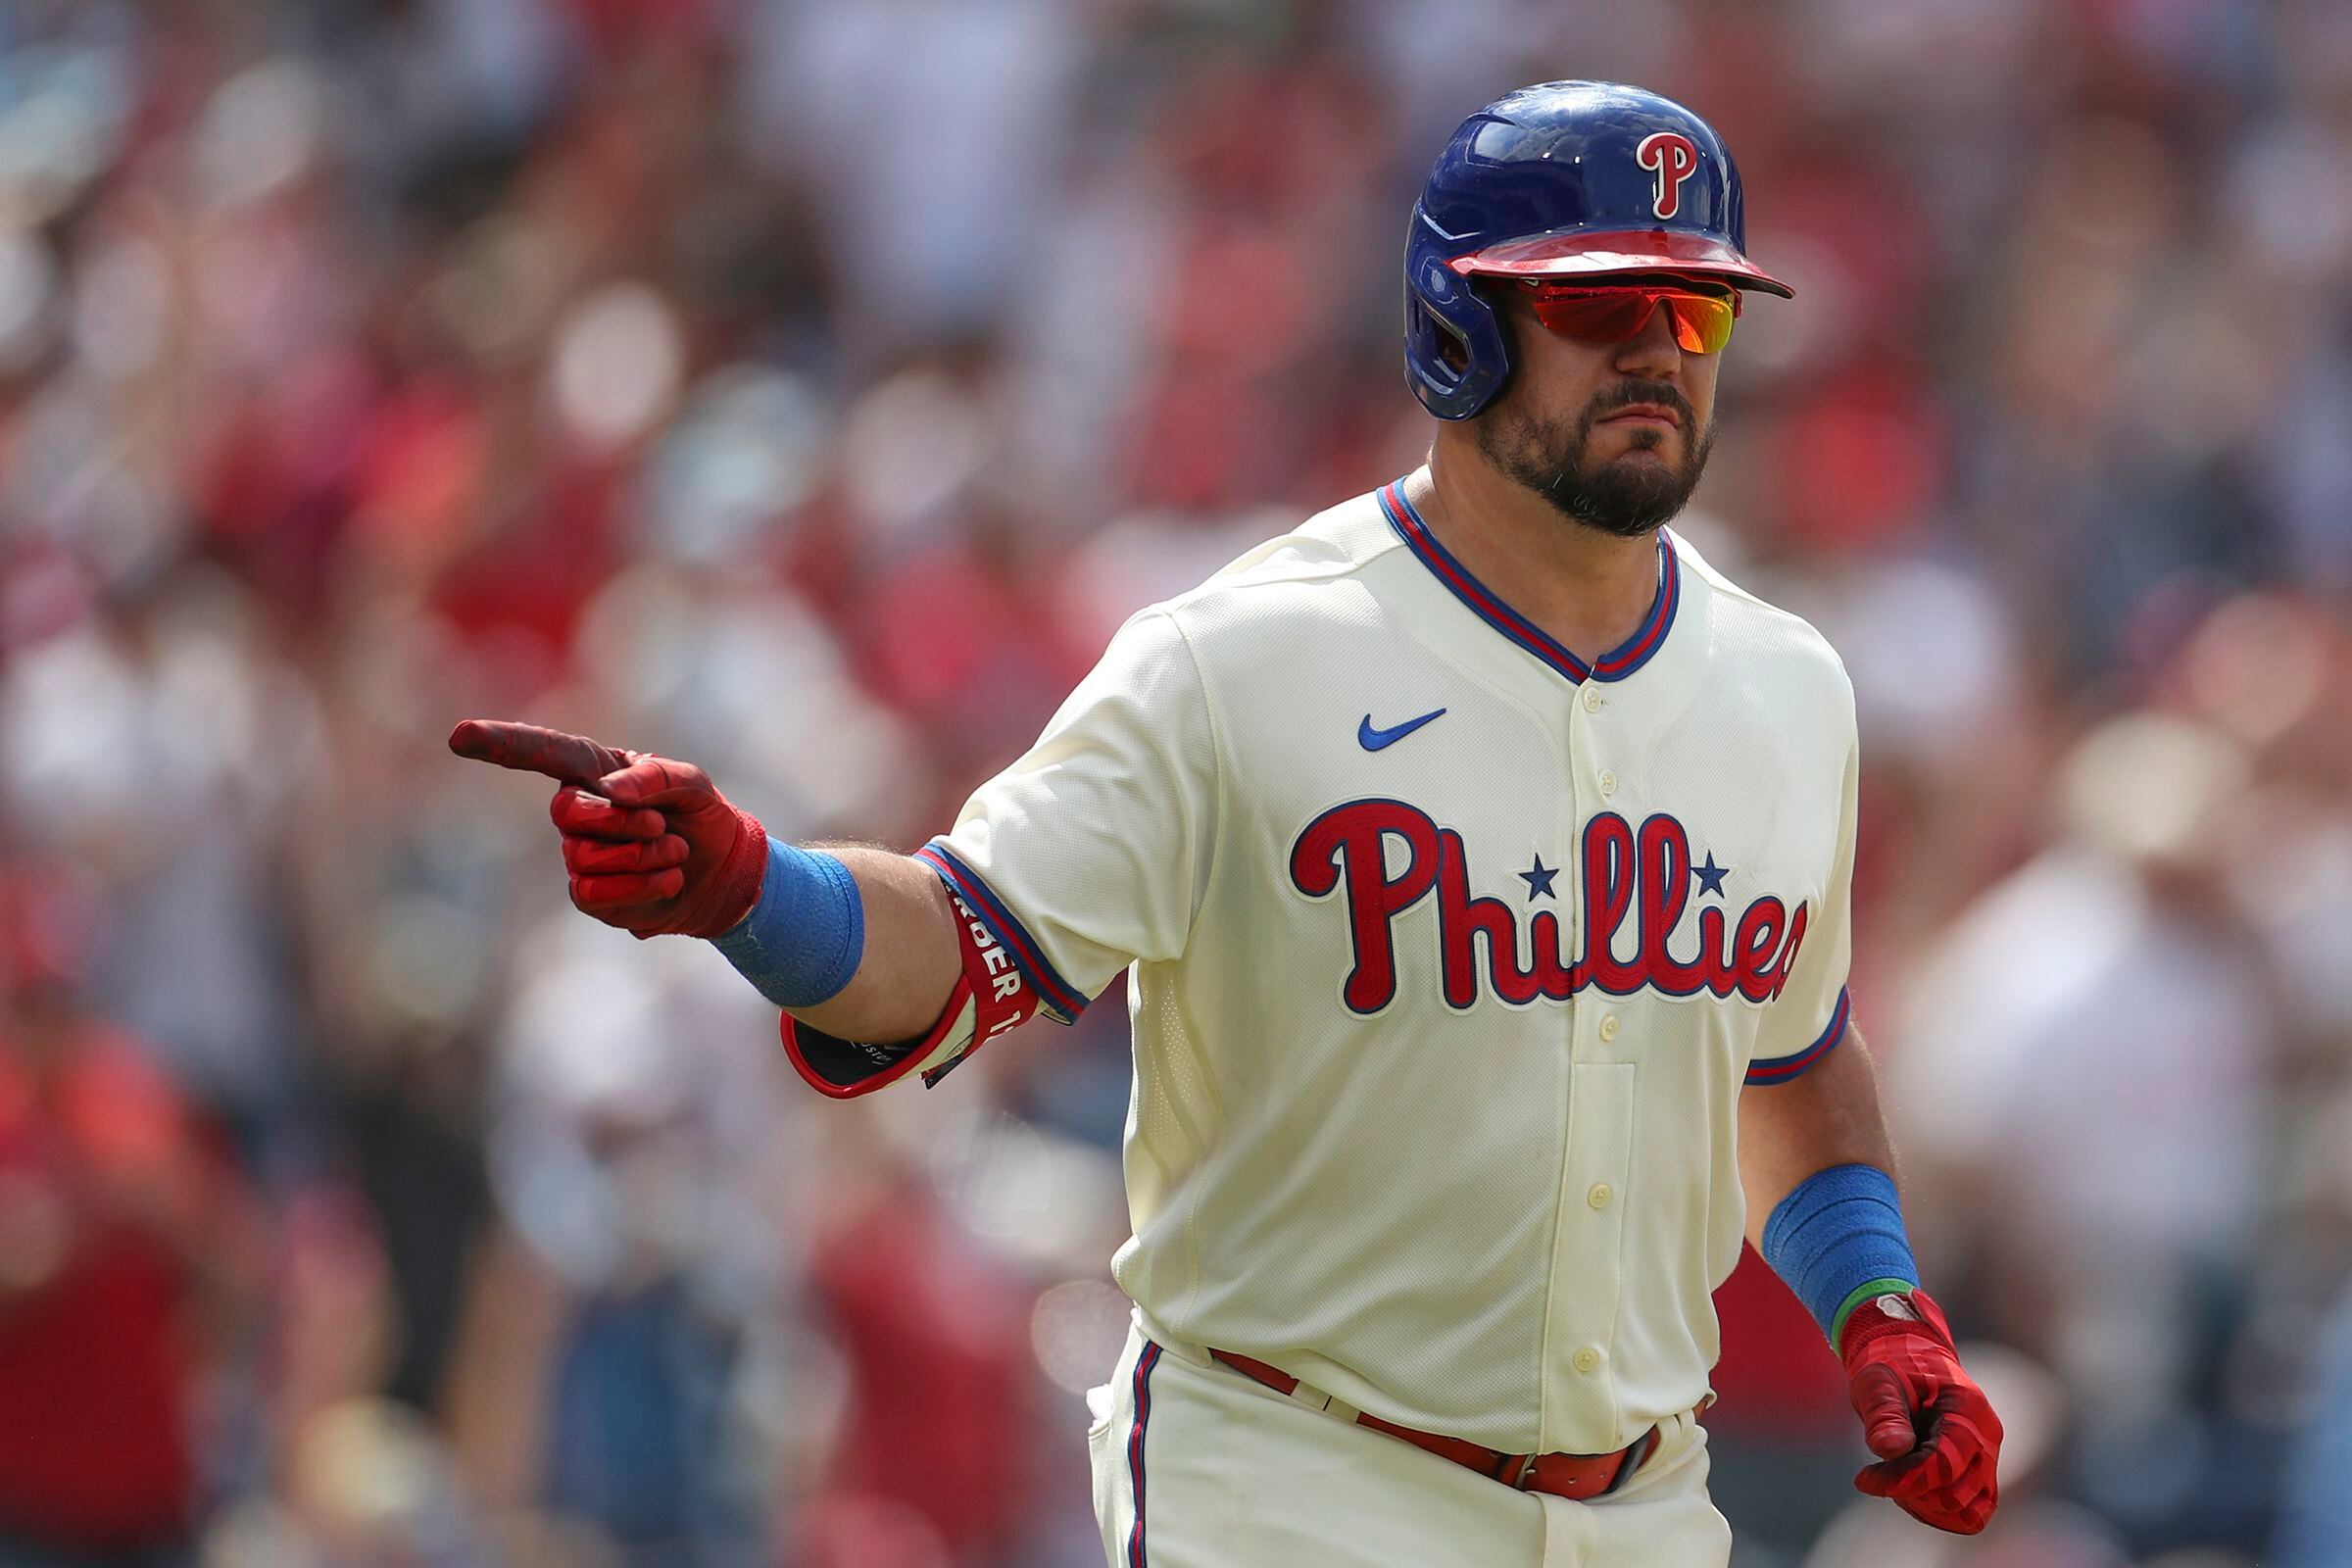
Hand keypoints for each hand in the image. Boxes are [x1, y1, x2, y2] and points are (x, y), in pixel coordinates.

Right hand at [449, 720, 768, 938]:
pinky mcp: (589, 895)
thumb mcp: (693, 784)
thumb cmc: (701, 817)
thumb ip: (654, 777)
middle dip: (623, 822)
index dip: (501, 743)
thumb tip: (609, 790)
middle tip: (661, 827)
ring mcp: (578, 855)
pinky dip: (641, 889)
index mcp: (594, 772)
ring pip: (585, 858)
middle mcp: (577, 811)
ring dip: (644, 858)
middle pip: (567, 813)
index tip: (460, 735)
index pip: (542, 753)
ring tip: (674, 853)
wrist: (724, 872)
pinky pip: (594, 894)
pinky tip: (668, 882)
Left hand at [1841, 1288, 2001, 1534]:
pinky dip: (1937, 1511)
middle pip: (1956, 1496)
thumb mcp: (1878, 1382)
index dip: (1903, 1479)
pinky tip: (1907, 1488)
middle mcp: (1987, 1438)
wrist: (1909, 1359)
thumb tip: (1891, 1449)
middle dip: (1910, 1491)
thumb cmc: (1891, 1369)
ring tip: (1893, 1478)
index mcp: (1968, 1410)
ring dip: (1925, 1506)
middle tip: (1876, 1472)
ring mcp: (1988, 1459)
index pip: (1945, 1466)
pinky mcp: (1980, 1475)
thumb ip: (1885, 1413)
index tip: (1863, 1479)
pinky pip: (1971, 1514)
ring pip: (1968, 1514)